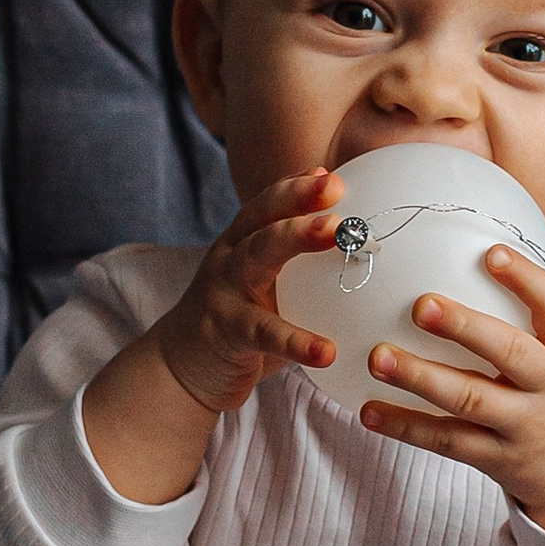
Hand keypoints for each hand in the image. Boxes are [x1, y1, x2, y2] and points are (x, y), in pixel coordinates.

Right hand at [80, 171, 340, 504]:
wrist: (184, 369)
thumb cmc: (242, 323)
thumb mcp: (267, 287)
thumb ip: (299, 266)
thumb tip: (360, 246)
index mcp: (241, 244)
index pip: (266, 205)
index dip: (296, 187)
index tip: (332, 176)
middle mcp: (229, 260)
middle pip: (262, 221)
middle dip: (298, 198)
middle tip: (336, 187)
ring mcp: (223, 294)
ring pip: (256, 258)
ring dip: (295, 239)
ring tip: (335, 232)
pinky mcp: (225, 333)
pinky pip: (265, 333)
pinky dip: (297, 342)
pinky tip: (328, 351)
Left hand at [361, 246, 544, 545]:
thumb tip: (543, 229)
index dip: (526, 279)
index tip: (489, 251)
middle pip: (509, 354)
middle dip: (464, 328)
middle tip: (419, 304)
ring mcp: (524, 428)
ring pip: (469, 401)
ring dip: (419, 378)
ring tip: (377, 357)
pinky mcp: (496, 460)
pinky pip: (446, 442)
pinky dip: (405, 427)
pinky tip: (367, 410)